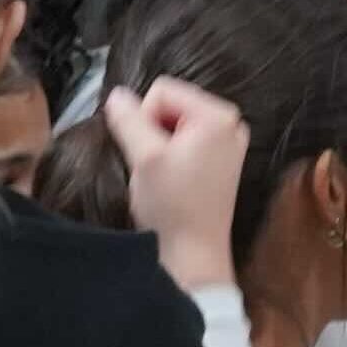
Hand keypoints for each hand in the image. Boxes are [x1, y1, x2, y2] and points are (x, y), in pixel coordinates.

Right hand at [108, 76, 254, 286]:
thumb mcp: (145, 156)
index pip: (162, 90)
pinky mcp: (221, 162)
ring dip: (160, 145)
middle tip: (156, 167)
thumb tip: (116, 94)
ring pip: (174, 124)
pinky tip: (173, 181)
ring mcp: (228, 143)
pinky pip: (185, 141)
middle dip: (153, 131)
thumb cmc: (172, 207)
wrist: (192, 255)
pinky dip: (172, 156)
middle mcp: (230, 124)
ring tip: (164, 176)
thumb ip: (128, 118)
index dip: (143, 118)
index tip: (150, 154)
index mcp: (218, 115)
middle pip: (170, 104)